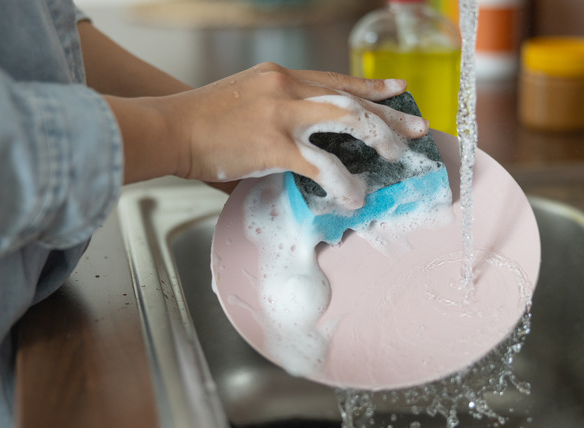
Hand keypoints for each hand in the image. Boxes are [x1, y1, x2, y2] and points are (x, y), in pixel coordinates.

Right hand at [111, 63, 428, 207]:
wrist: (168, 126)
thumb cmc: (200, 120)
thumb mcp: (245, 102)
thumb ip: (278, 121)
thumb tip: (301, 152)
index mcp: (280, 76)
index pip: (335, 78)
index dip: (370, 84)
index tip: (396, 89)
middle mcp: (286, 87)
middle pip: (351, 96)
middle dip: (388, 113)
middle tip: (415, 128)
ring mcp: (282, 114)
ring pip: (347, 119)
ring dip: (378, 137)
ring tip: (398, 156)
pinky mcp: (274, 144)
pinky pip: (322, 165)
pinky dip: (343, 182)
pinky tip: (354, 195)